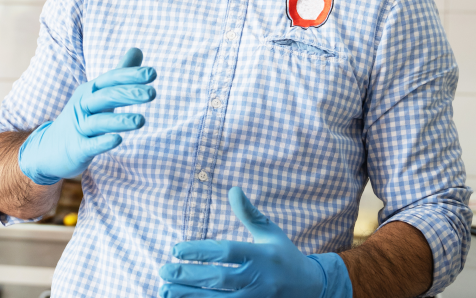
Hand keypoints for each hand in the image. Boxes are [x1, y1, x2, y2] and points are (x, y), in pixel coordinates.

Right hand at [17, 48, 155, 184]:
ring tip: (141, 121)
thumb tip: (137, 49)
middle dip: (128, 94)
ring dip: (120, 120)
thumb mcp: (98, 93)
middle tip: (152, 93)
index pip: (111, 79)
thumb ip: (120, 73)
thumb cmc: (82, 117)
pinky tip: (118, 140)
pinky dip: (103, 142)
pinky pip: (90, 145)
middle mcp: (84, 105)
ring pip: (99, 122)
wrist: (49, 148)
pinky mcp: (77, 148)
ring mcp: (79, 127)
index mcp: (91, 91)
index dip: (130, 75)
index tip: (152, 73)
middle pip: (106, 96)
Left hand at [159, 187, 352, 297]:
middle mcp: (260, 279)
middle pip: (218, 279)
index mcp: (262, 255)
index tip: (175, 249)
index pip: (226, 252)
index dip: (200, 251)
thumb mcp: (269, 232)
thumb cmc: (284, 255)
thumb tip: (232, 188)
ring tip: (165, 289)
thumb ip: (249, 213)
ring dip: (190, 296)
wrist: (312, 289)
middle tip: (162, 269)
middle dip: (188, 276)